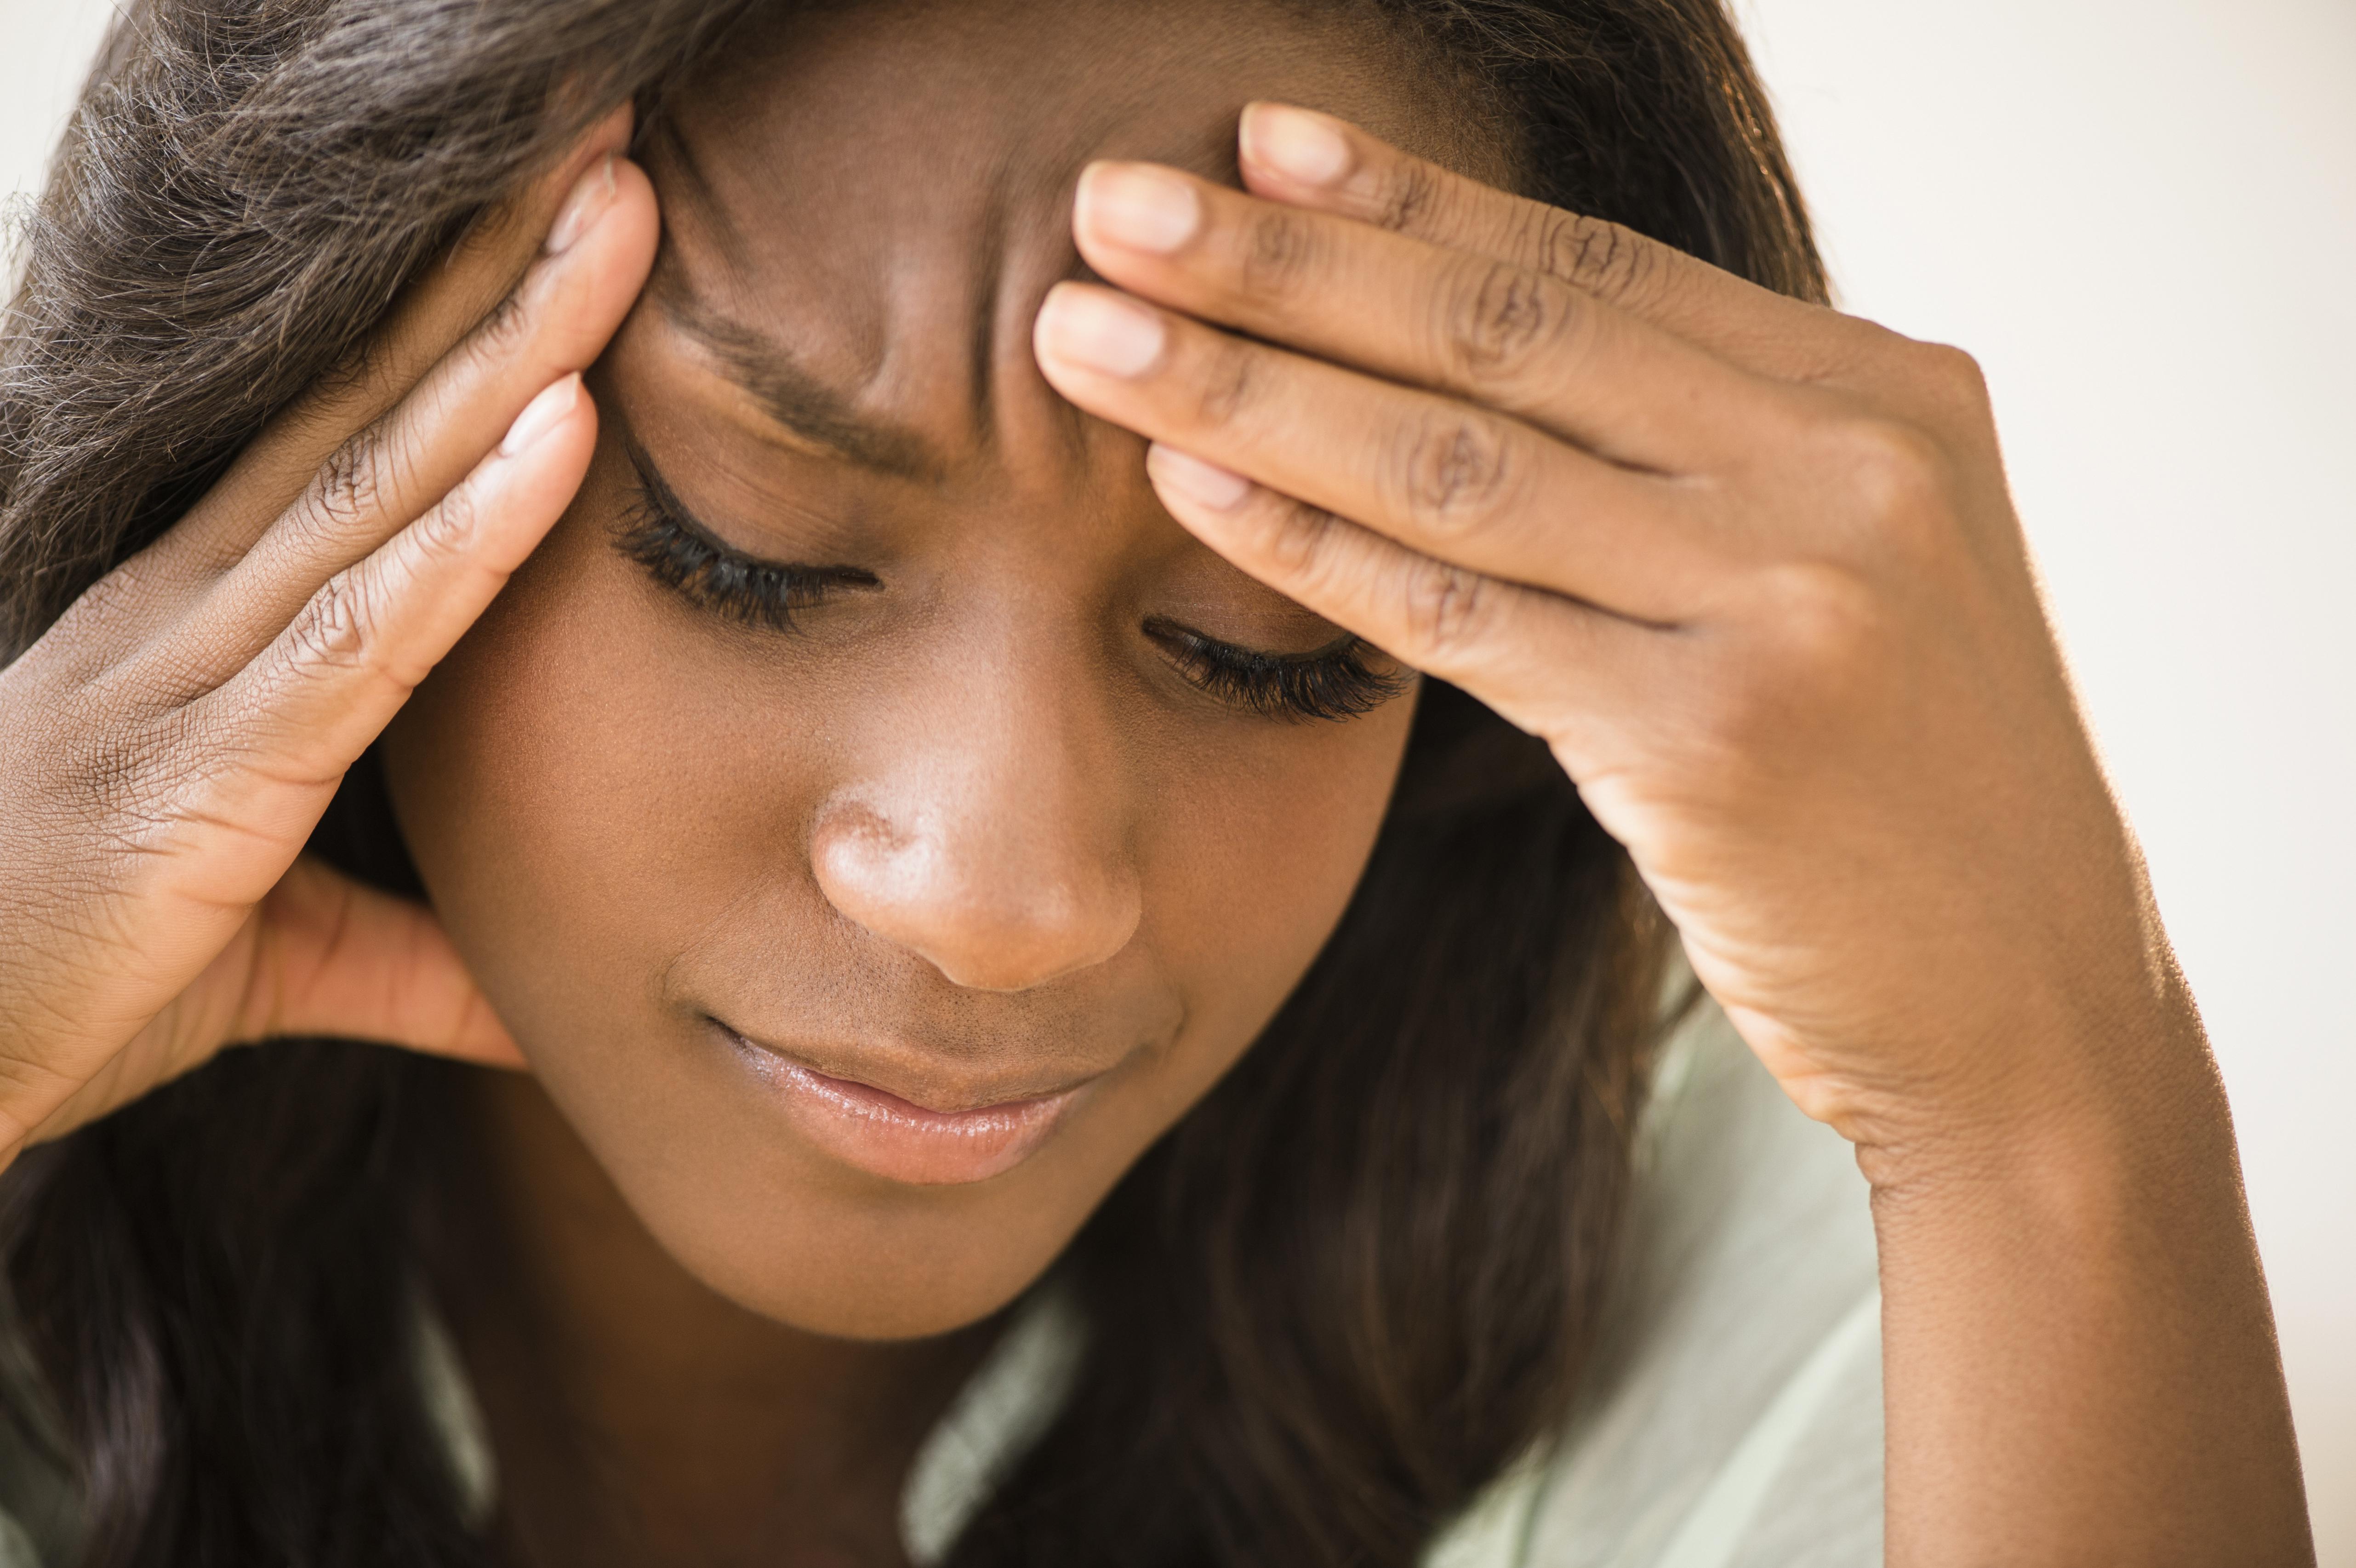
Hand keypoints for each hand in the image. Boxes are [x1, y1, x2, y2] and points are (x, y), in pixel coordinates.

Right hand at [0, 109, 658, 1165]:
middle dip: (507, 272)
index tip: (566, 218)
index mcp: (214, 626)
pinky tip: (557, 432)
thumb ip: (409, 962)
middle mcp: (206, 609)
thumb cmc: (60, 984)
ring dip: (517, 346)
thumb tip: (530, 996)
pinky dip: (469, 528)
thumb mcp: (269, 961)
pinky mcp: (215, 763)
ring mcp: (206, 670)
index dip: (468, 323)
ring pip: (390, 473)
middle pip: (383, 405)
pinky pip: (371, 623)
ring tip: (620, 217)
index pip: (364, 435)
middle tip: (615, 142)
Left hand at [1033, 103, 2182, 1176]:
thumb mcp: (1854, 574)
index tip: (1256, 138)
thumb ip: (1713, 458)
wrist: (2030, 1009)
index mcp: (1885, 398)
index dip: (1411, 197)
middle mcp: (1847, 470)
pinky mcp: (1715, 742)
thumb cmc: (1906, 798)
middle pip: (1511, 334)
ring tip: (1090, 338)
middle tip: (1114, 203)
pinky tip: (1187, 486)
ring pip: (1460, 463)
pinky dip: (1310, 546)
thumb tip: (1497, 350)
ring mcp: (1790, 601)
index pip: (1598, 269)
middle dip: (1288, 260)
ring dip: (1250, 389)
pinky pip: (1461, 619)